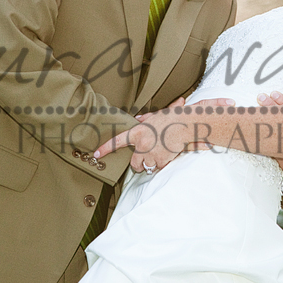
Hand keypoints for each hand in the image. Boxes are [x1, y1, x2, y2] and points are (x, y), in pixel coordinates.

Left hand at [94, 97, 234, 172]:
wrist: (185, 124)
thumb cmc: (172, 117)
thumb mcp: (155, 115)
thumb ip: (145, 119)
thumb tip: (138, 119)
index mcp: (138, 132)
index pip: (117, 142)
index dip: (105, 149)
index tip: (96, 155)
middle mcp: (142, 145)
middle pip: (134, 164)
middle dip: (140, 164)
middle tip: (147, 158)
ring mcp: (151, 154)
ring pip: (148, 167)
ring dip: (153, 164)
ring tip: (162, 153)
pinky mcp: (161, 160)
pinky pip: (159, 167)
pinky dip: (163, 164)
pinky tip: (169, 154)